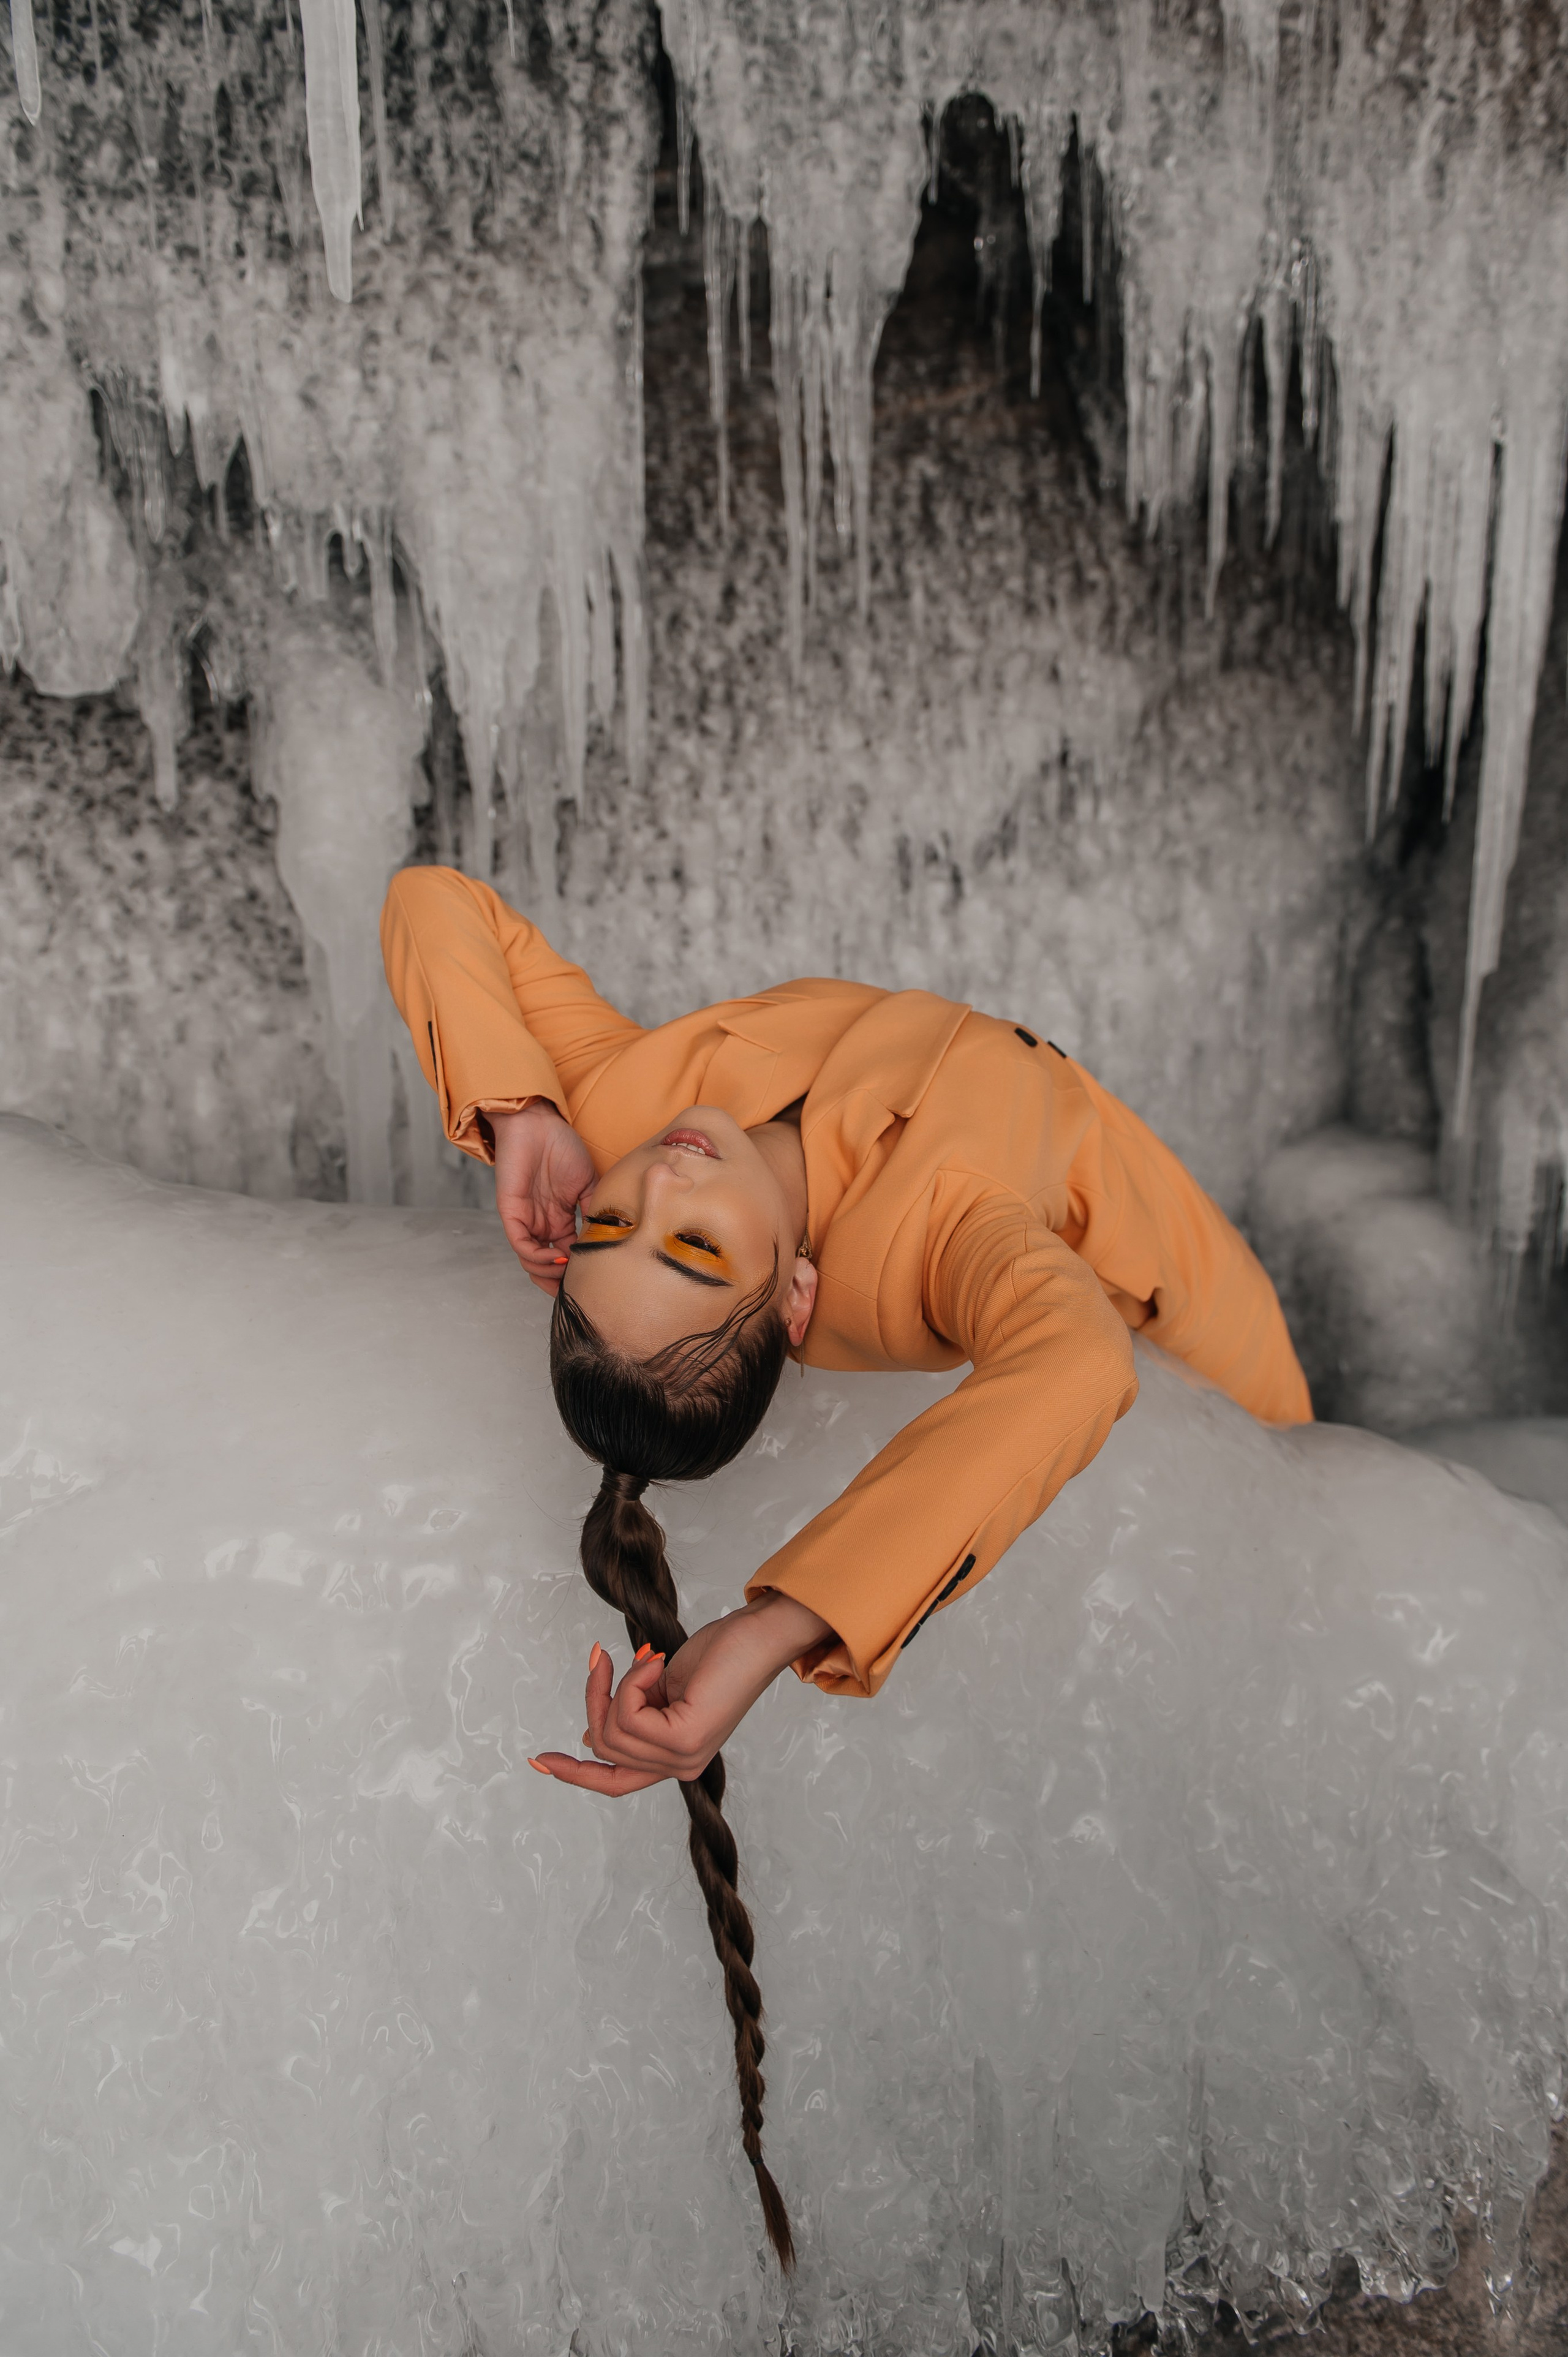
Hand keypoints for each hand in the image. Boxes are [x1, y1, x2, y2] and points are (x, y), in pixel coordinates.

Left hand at [491, 1103, 594, 1292]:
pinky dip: (538, 1257)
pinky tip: (558, 1258)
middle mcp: (542, 1224)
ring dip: (549, 1274)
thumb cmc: (562, 1146)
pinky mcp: (512, 1213)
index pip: (566, 1257)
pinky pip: (521, 1245)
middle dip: (559, 1284)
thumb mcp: (589, 1184)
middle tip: (577, 1294)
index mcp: (559, 1220)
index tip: (595, 1284)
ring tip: (569, 1275)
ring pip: (532, 1261)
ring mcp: (526, 1220)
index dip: (577, 1273)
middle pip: (546, 1267)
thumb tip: (612, 1239)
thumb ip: (595, 1211)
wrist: (538, 1123)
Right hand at [529, 1592, 835, 1795]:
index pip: (614, 1783)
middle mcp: (679, 1766)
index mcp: (673, 1759)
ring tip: (646, 1659)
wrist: (755, 1638)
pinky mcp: (685, 1739)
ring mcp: (684, 1757)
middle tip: (602, 1660)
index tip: (540, 1760)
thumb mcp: (659, 1689)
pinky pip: (629, 1714)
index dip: (574, 1774)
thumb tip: (588, 1735)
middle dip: (594, 1700)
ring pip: (612, 1730)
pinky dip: (633, 1680)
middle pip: (603, 1748)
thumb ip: (630, 1717)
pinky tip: (657, 1663)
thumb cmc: (717, 1656)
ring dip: (616, 1685)